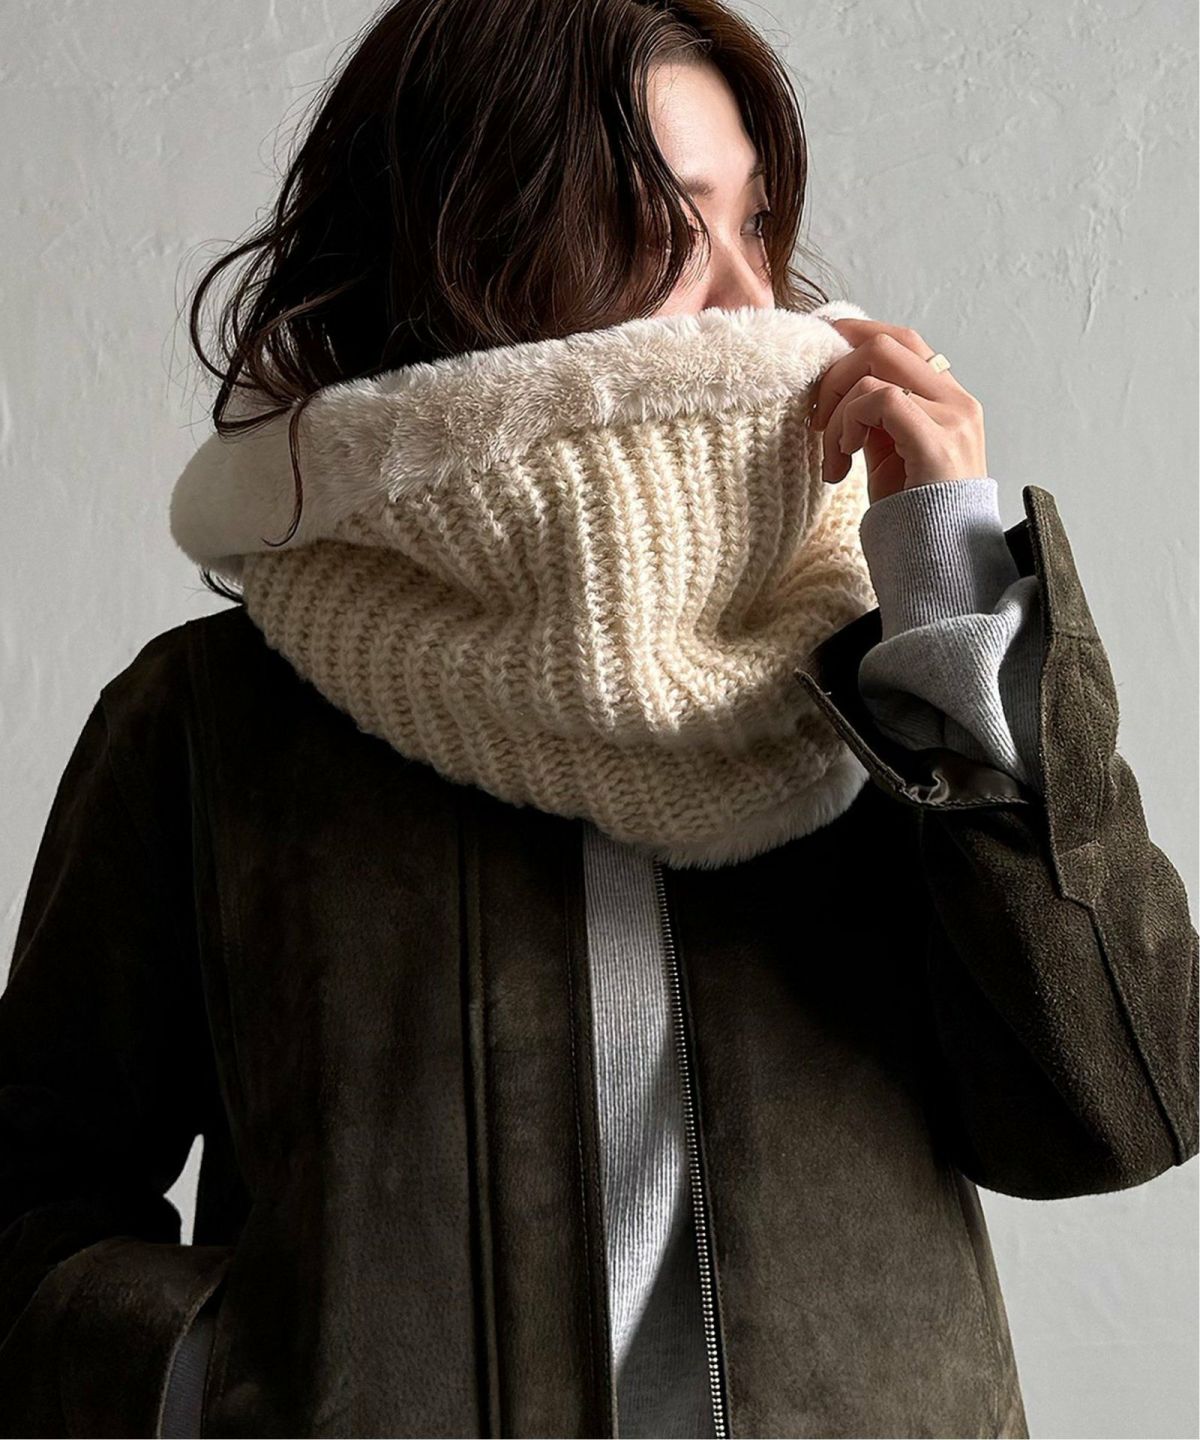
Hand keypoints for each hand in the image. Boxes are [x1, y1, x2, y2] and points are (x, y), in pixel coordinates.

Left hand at [807, 318, 987, 504]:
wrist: (942, 568)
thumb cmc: (913, 520)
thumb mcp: (889, 458)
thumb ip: (874, 419)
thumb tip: (836, 389)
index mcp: (948, 402)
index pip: (903, 342)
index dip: (856, 337)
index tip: (818, 356)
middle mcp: (957, 402)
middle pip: (888, 341)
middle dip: (836, 371)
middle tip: (815, 420)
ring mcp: (952, 418)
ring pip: (877, 364)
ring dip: (838, 409)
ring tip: (833, 457)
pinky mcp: (938, 440)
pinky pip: (880, 398)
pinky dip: (849, 423)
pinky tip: (842, 461)